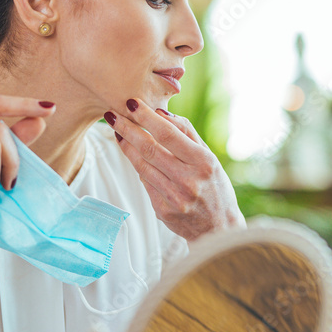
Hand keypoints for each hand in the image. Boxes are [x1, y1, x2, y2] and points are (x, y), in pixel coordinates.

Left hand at [104, 98, 245, 241]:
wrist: (219, 228)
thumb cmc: (215, 187)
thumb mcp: (210, 158)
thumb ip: (188, 134)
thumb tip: (161, 113)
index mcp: (203, 163)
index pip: (168, 134)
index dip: (146, 117)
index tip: (132, 103)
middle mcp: (188, 181)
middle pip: (149, 149)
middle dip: (127, 129)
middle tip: (112, 115)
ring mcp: (174, 198)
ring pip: (142, 166)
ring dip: (126, 146)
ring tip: (117, 132)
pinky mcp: (163, 211)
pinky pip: (145, 182)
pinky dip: (138, 166)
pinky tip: (133, 155)